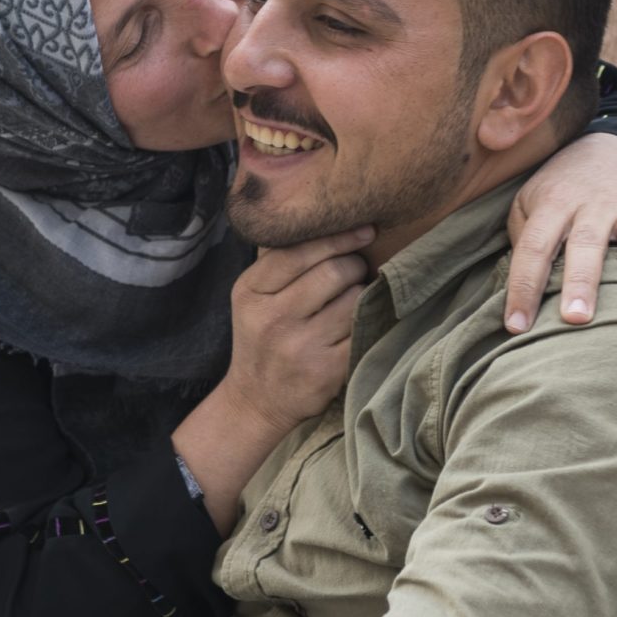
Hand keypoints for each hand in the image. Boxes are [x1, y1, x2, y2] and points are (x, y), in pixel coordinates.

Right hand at [222, 228, 373, 433]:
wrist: (256, 401)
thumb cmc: (261, 337)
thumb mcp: (252, 297)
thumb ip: (276, 260)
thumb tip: (315, 215)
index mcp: (250, 292)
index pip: (299, 251)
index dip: (338, 237)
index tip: (363, 230)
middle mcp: (272, 318)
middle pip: (334, 271)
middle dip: (353, 266)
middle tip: (354, 271)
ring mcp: (300, 346)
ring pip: (354, 298)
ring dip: (362, 293)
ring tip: (351, 299)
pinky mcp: (326, 370)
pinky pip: (362, 329)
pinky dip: (367, 320)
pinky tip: (358, 321)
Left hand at [504, 130, 616, 331]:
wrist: (608, 149)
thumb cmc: (560, 192)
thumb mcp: (529, 203)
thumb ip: (523, 240)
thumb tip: (517, 294)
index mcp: (557, 203)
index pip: (534, 246)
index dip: (522, 285)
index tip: (515, 326)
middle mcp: (597, 205)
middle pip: (588, 243)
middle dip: (583, 281)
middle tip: (577, 319)